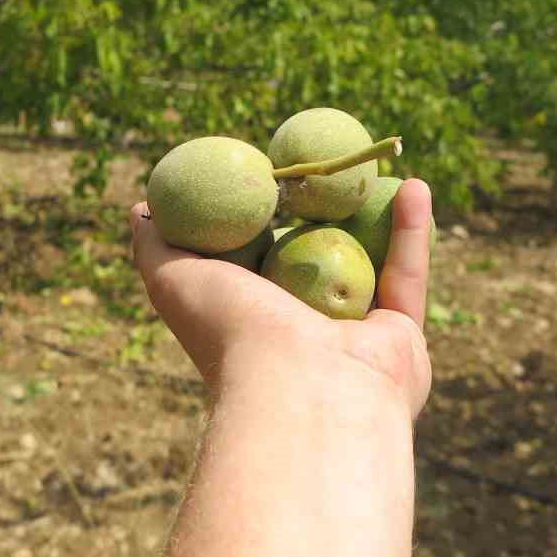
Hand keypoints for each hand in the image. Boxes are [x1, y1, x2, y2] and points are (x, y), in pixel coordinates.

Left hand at [130, 178, 434, 419]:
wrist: (302, 395)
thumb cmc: (231, 335)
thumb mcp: (173, 280)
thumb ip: (154, 246)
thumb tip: (142, 207)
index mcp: (254, 319)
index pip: (259, 258)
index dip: (263, 212)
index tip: (267, 167)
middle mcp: (304, 329)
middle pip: (318, 257)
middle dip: (327, 211)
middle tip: (329, 162)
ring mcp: (354, 335)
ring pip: (371, 264)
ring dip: (377, 216)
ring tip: (378, 167)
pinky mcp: (401, 337)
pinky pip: (409, 275)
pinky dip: (413, 231)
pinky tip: (414, 183)